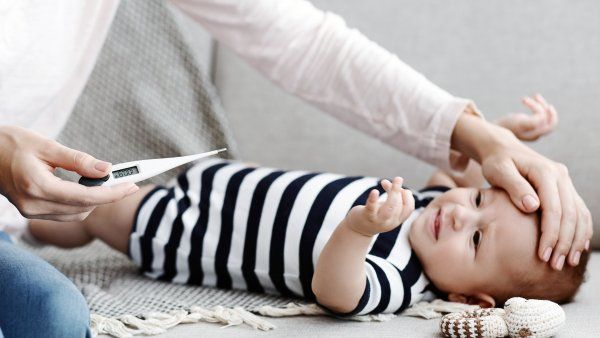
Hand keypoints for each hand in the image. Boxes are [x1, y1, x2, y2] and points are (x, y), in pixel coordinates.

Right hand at [0, 126, 138, 221]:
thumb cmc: (10, 143)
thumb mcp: (46, 145)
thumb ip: (78, 160)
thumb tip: (107, 169)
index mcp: (37, 186)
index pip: (85, 197)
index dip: (113, 193)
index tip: (133, 185)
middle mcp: (33, 205)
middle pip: (83, 209)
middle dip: (107, 196)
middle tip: (126, 180)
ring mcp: (30, 211)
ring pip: (76, 215)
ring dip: (95, 201)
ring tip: (108, 182)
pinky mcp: (31, 212)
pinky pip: (64, 214)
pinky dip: (80, 203)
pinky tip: (87, 188)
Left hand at [345, 177, 414, 236]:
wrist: (358, 229)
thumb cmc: (375, 214)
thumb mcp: (386, 206)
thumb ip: (392, 194)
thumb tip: (395, 180)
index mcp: (397, 219)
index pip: (408, 208)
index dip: (407, 196)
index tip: (400, 188)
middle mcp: (390, 222)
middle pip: (399, 206)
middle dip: (399, 191)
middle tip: (398, 178)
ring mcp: (378, 220)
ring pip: (389, 207)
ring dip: (392, 192)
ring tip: (387, 181)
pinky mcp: (366, 216)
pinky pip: (371, 208)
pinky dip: (373, 199)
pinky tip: (375, 191)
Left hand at [453, 114, 591, 269]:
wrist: (503, 149)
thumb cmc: (496, 163)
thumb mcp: (498, 172)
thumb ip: (514, 187)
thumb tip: (533, 206)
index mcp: (545, 172)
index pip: (554, 209)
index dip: (550, 234)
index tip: (543, 255)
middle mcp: (561, 176)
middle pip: (570, 214)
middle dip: (564, 242)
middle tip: (555, 264)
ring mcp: (565, 182)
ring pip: (579, 214)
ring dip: (575, 240)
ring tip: (567, 262)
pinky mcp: (565, 189)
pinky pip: (579, 211)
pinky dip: (580, 231)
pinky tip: (577, 248)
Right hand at [495, 94, 557, 140]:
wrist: (493, 129)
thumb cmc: (506, 125)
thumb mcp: (519, 122)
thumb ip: (533, 122)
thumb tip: (544, 117)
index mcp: (535, 135)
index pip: (548, 124)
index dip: (550, 114)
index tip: (543, 103)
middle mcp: (535, 133)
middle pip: (548, 119)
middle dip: (543, 107)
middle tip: (536, 96)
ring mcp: (532, 129)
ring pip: (543, 115)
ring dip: (538, 104)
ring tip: (526, 97)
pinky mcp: (528, 123)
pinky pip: (537, 114)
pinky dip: (534, 105)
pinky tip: (525, 100)